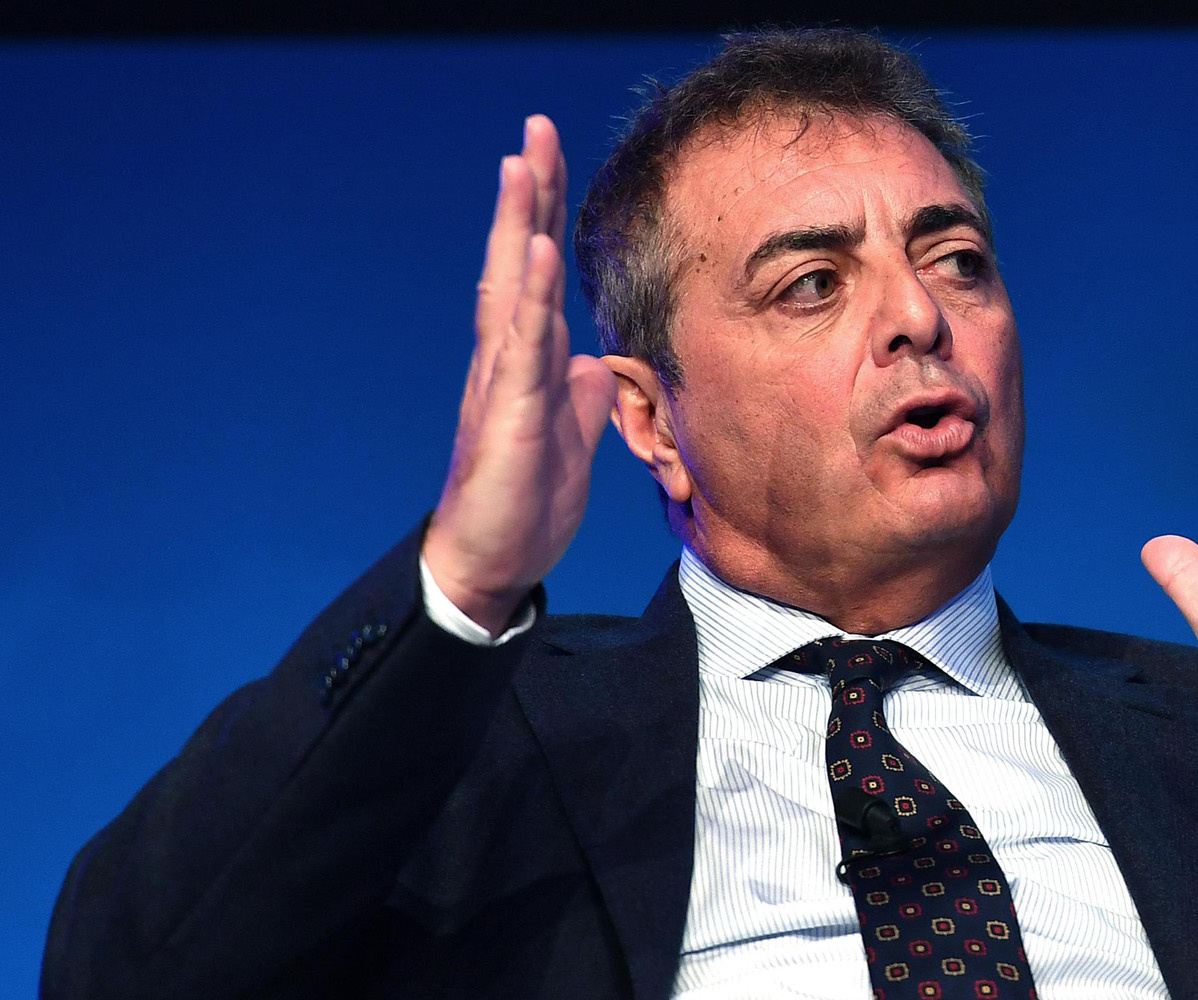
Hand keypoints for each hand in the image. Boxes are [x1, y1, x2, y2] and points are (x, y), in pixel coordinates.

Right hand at [421, 116, 617, 635]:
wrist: (491, 559)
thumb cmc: (525, 499)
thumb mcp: (571, 436)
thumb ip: (581, 393)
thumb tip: (594, 362)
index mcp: (525, 359)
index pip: (537, 272)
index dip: (545, 214)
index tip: (549, 156)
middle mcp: (506, 357)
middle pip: (518, 260)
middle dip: (529, 195)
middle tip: (535, 129)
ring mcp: (504, 382)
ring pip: (512, 289)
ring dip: (521, 226)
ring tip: (524, 166)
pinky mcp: (510, 414)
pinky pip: (522, 346)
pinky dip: (532, 298)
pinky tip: (541, 255)